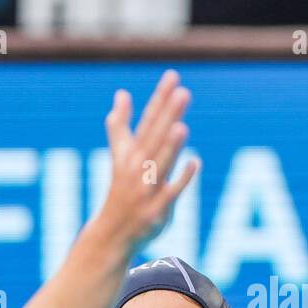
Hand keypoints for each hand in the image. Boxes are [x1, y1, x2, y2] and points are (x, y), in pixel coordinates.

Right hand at [94, 69, 198, 250]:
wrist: (112, 231)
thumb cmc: (120, 189)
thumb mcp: (119, 155)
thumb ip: (120, 124)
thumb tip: (121, 93)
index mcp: (131, 152)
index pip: (149, 120)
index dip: (160, 98)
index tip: (173, 77)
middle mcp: (138, 167)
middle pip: (156, 137)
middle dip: (168, 115)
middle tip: (183, 92)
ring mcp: (146, 188)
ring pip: (160, 163)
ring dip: (170, 146)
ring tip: (182, 125)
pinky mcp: (156, 209)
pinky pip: (170, 192)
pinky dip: (181, 178)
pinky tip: (195, 162)